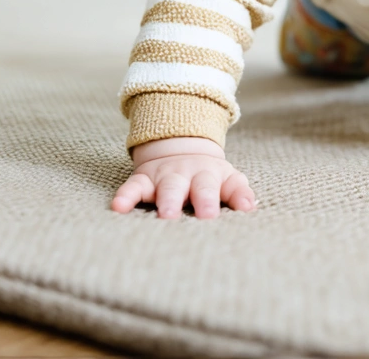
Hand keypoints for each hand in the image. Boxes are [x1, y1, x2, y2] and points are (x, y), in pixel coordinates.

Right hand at [111, 136, 255, 219]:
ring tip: (166, 216)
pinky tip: (118, 207)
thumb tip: (250, 207)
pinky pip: (133, 186)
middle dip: (203, 201)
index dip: (232, 198)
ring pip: (168, 187)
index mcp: (215, 177)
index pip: (225, 187)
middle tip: (206, 218)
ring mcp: (167, 176)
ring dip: (168, 201)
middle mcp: (192, 175)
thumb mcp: (227, 179)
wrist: (178, 150)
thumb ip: (238, 193)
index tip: (230, 214)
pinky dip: (126, 196)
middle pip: (200, 186)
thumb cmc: (207, 178)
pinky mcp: (143, 180)